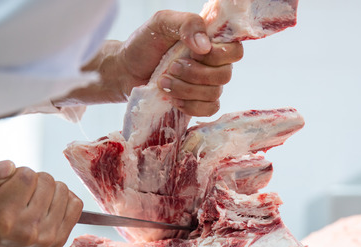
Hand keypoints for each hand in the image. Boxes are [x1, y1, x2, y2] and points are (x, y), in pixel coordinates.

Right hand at [0, 161, 81, 246]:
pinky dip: (65, 199)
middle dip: (35, 181)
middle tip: (23, 193)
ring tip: (35, 199)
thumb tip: (11, 166)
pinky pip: (75, 205)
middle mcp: (27, 229)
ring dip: (50, 189)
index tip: (11, 185)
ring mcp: (46, 237)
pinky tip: (49, 205)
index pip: (27, 176)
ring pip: (62, 190)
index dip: (19, 174)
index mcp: (3, 217)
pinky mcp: (59, 241)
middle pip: (47, 181)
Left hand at [57, 10, 243, 116]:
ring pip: (214, 94)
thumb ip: (186, 24)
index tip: (194, 52)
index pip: (235, 51)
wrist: (125, 70)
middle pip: (225, 75)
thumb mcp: (161, 23)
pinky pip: (209, 110)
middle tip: (171, 68)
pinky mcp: (197, 103)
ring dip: (186, 89)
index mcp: (210, 42)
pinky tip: (173, 99)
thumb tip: (205, 46)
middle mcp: (213, 64)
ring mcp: (206, 85)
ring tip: (163, 82)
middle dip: (195, 74)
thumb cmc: (144, 44)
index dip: (218, 55)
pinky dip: (191, 106)